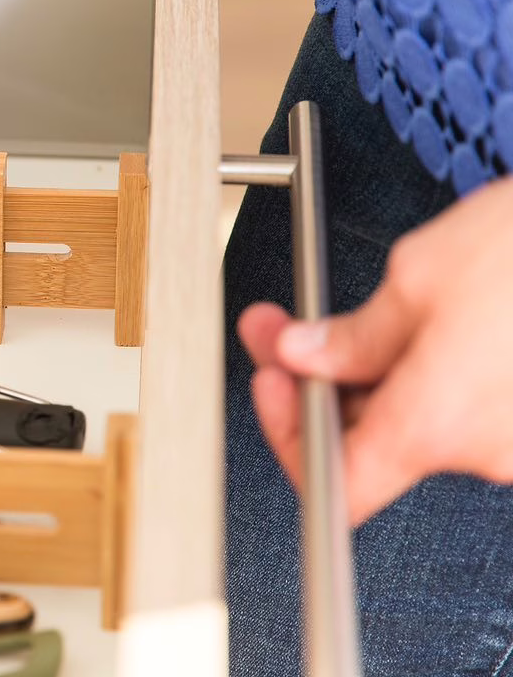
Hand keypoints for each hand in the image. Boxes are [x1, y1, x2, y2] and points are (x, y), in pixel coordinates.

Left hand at [238, 178, 512, 523]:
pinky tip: (417, 327)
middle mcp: (487, 452)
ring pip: (419, 422)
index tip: (272, 382)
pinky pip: (465, 410)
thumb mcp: (419, 274)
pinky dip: (427, 376)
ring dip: (373, 374)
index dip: (290, 437)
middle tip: (283, 327)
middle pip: (374, 443)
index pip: (340, 485)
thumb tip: (301, 355)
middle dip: (319, 382)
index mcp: (438, 423)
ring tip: (358, 311)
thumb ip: (353, 333)